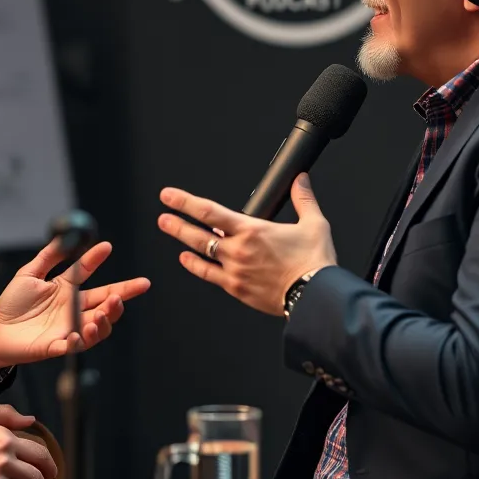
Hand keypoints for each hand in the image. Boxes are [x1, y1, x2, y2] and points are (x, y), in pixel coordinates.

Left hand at [0, 239, 149, 369]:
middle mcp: (72, 310)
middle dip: (120, 297)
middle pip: (104, 303)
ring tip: (103, 313)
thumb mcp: (29, 274)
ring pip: (97, 328)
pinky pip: (74, 346)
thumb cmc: (13, 304)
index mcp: (66, 290)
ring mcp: (67, 329)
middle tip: (122, 293)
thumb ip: (47, 256)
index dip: (97, 259)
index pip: (88, 273)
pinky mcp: (56, 346)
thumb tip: (63, 237)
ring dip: (105, 321)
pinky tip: (81, 332)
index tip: (106, 246)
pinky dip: (80, 341)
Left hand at [157, 174, 336, 316]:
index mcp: (253, 230)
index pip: (210, 212)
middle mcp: (238, 249)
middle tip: (163, 214)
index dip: (185, 202)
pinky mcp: (236, 288)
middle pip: (197, 233)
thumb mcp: (314, 224)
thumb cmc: (314, 263)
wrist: (315, 297)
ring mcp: (234, 270)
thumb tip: (300, 180)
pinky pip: (208, 275)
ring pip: (200, 252)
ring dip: (181, 240)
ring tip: (169, 228)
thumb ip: (304, 199)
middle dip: (176, 222)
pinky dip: (194, 266)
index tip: (170, 195)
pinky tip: (186, 260)